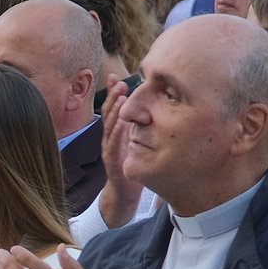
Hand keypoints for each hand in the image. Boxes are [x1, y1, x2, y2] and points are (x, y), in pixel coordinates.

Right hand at [96, 79, 144, 228]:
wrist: (125, 191)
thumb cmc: (135, 163)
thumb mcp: (140, 140)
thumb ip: (143, 125)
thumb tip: (158, 108)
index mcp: (118, 130)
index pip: (115, 107)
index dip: (114, 92)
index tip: (117, 77)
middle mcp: (111, 136)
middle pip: (109, 112)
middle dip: (112, 96)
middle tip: (118, 82)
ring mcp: (109, 148)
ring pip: (109, 126)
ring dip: (113, 111)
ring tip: (119, 97)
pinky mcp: (111, 160)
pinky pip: (112, 144)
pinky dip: (116, 133)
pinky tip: (120, 124)